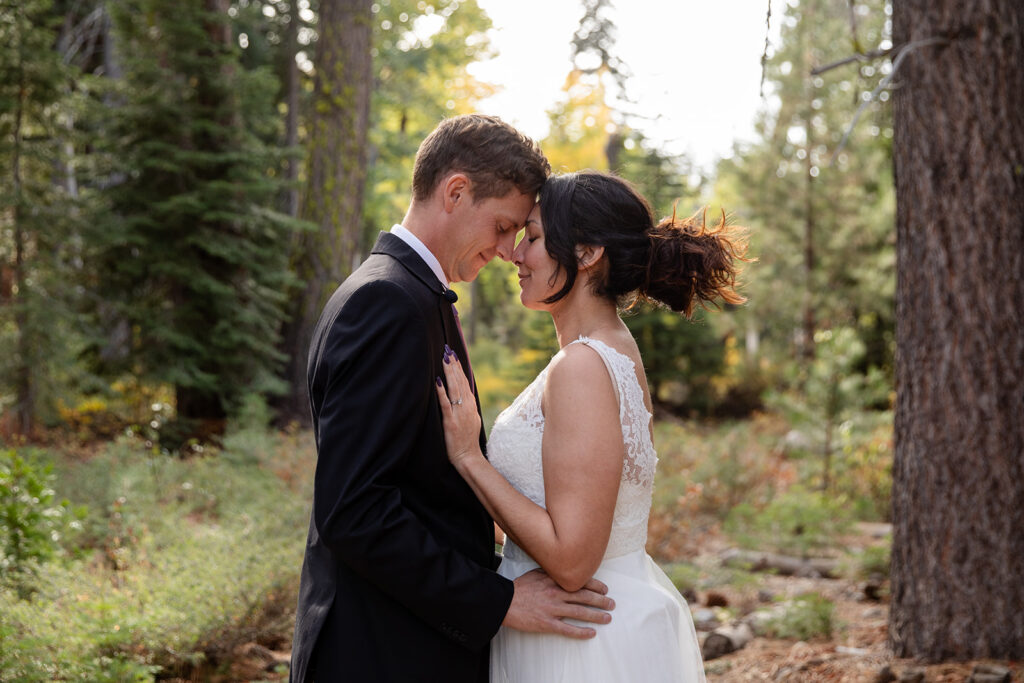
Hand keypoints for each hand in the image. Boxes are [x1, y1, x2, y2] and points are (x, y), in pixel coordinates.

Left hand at [434, 345, 481, 467]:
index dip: (458, 368)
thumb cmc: (468, 439)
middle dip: (453, 365)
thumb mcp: (471, 419)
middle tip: (447, 350)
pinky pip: (445, 404)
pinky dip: (441, 392)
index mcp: (470, 405)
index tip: (453, 355)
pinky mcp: (451, 422)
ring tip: (445, 359)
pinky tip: (437, 381)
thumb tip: (464, 394)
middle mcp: (466, 406)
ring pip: (454, 388)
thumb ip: (467, 405)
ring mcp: (459, 413)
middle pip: (460, 381)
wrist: (468, 457)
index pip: (464, 382)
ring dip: (449, 373)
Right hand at [502, 568, 613, 638]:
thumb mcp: (536, 573)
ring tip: (607, 618)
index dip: (596, 586)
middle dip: (601, 600)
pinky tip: (591, 634)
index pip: (580, 582)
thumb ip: (552, 573)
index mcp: (554, 580)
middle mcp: (556, 594)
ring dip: (596, 615)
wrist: (504, 602)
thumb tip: (565, 571)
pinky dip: (581, 632)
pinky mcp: (546, 623)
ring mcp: (552, 609)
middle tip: (612, 604)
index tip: (605, 589)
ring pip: (580, 612)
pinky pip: (567, 629)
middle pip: (584, 597)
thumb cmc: (520, 587)